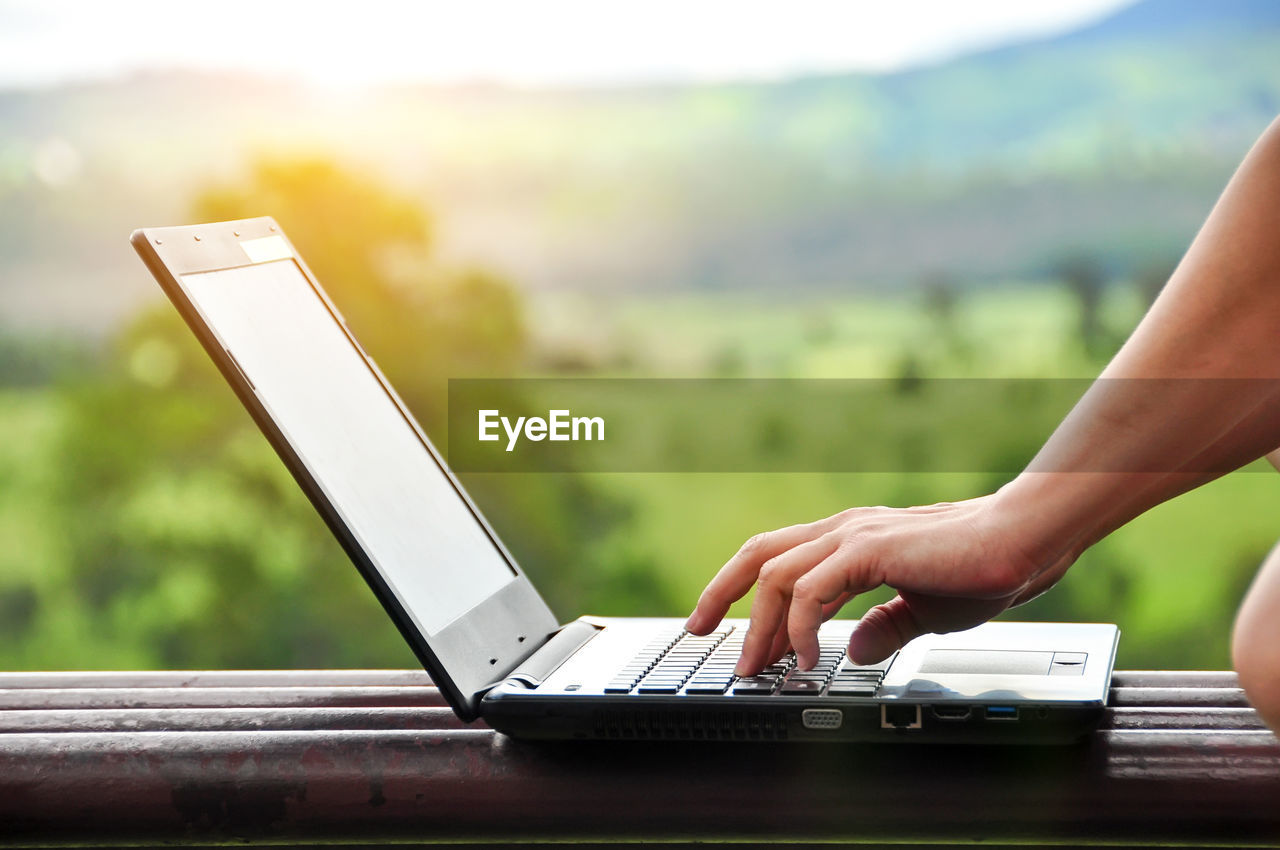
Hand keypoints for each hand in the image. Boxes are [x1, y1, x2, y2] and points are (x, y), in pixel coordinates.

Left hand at [684, 494, 1069, 674]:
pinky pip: (812, 589)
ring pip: (776, 573)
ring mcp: (853, 536)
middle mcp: (842, 531)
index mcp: (849, 542)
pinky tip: (809, 659)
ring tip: (757, 667)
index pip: (776, 558)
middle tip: (698, 633)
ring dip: (759, 625)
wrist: (1021, 542)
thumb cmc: (980, 569)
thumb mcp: (921, 610)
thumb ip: (885, 626)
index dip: (741, 590)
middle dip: (721, 594)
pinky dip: (800, 626)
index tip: (719, 626)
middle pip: (758, 554)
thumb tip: (857, 649)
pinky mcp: (870, 549)